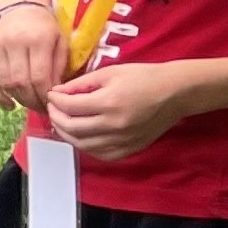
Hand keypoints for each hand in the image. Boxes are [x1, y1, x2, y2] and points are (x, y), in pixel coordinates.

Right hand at [0, 1, 62, 107]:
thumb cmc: (46, 26)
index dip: (44, 97)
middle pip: (21, 82)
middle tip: (40, 109)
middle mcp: (13, 41)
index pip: (39, 77)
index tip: (50, 106)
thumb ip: (58, 68)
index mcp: (37, 39)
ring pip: (5, 82)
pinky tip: (8, 105)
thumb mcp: (60, 42)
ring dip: (18, 99)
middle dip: (32, 101)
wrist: (22, 5)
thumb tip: (52, 95)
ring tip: (28, 104)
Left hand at [43, 60, 201, 162]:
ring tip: (62, 121)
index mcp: (109, 103)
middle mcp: (114, 125)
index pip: (70, 107)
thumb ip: (81, 84)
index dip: (55, 100)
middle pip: (72, 128)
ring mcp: (123, 140)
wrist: (176, 93)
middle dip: (56, 117)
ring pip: (82, 144)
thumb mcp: (110, 73)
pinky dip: (85, 146)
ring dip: (66, 134)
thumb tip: (58, 92)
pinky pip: (99, 154)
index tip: (52, 95)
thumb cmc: (144, 77)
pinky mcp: (130, 149)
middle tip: (53, 108)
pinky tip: (81, 135)